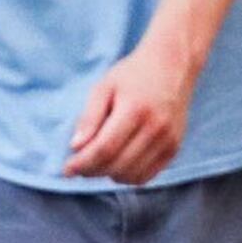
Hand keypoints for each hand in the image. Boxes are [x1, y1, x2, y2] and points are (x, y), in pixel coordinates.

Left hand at [64, 38, 196, 184]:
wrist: (173, 65)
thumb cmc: (133, 74)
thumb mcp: (104, 87)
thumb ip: (89, 117)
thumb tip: (75, 147)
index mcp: (135, 109)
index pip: (105, 149)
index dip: (83, 163)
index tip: (67, 169)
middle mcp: (155, 128)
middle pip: (117, 166)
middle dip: (92, 171)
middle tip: (79, 165)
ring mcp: (168, 140)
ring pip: (131, 176)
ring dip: (109, 174)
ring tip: (99, 161)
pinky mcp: (174, 149)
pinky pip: (146, 177)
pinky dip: (127, 176)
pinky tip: (118, 163)